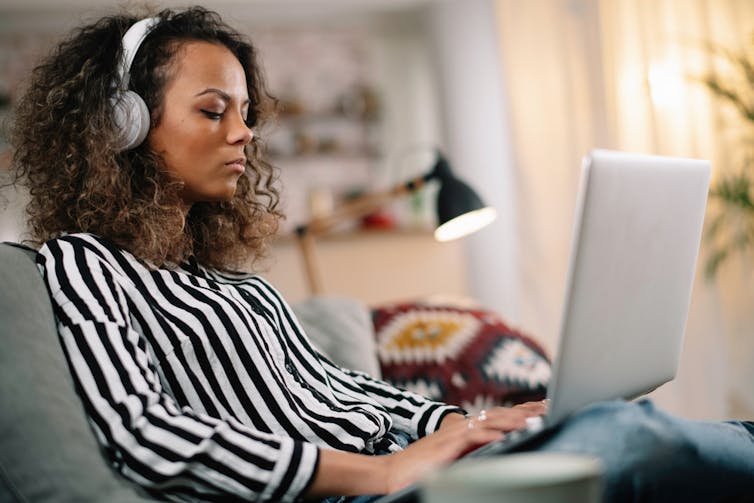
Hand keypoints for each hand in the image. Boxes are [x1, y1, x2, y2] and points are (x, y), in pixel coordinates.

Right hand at [381, 400, 547, 492]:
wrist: (396, 472)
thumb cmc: (423, 469)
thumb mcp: (455, 457)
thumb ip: (474, 451)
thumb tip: (498, 449)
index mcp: (464, 430)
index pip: (496, 416)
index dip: (518, 411)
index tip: (541, 408)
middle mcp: (461, 428)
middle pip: (497, 415)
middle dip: (522, 411)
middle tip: (545, 408)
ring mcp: (453, 436)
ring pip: (488, 423)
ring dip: (511, 421)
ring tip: (532, 420)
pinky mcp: (446, 447)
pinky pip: (471, 438)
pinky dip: (488, 435)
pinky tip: (503, 436)